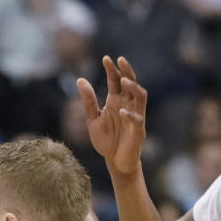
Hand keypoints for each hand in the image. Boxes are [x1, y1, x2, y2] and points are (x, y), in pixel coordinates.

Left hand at [77, 56, 146, 175]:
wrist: (115, 162)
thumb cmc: (106, 141)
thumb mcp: (92, 119)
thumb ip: (88, 101)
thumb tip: (80, 80)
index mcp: (116, 101)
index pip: (116, 80)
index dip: (112, 69)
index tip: (106, 58)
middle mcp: (127, 105)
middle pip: (131, 83)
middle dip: (127, 71)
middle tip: (120, 60)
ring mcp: (135, 116)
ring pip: (140, 97)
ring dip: (133, 87)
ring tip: (123, 80)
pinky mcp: (138, 131)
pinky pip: (138, 119)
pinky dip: (130, 115)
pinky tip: (121, 111)